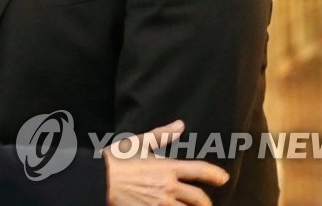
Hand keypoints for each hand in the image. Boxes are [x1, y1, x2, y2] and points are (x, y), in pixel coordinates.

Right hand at [104, 120, 228, 205]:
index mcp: (167, 167)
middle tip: (206, 203)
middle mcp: (168, 187)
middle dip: (206, 202)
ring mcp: (161, 204)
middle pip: (199, 199)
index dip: (216, 175)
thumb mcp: (139, 142)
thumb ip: (162, 135)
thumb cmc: (117, 159)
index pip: (200, 170)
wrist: (98, 179)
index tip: (223, 178)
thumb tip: (179, 125)